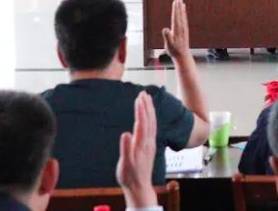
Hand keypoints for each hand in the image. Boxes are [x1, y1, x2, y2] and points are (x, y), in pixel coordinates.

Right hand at [116, 91, 158, 209]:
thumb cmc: (130, 175)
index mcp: (141, 143)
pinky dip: (151, 117)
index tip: (139, 98)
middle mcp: (148, 141)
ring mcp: (150, 143)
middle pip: (149, 119)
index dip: (141, 110)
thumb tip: (125, 133)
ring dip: (149, 109)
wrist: (139, 186)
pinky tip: (149, 114)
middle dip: (146, 105)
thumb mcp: (125, 164)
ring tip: (146, 98)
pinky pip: (152, 127)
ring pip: (152, 122)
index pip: (142, 122)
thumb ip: (126, 148)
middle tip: (143, 92)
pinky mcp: (150, 145)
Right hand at [162, 0, 190, 59]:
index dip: (175, 9)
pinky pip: (184, 18)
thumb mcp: (169, 45)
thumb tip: (165, 29)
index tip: (175, 1)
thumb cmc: (174, 51)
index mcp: (177, 29)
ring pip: (182, 14)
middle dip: (178, 5)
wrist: (183, 55)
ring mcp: (184, 27)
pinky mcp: (184, 29)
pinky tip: (183, 7)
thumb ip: (167, 37)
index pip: (176, 17)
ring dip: (181, 6)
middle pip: (180, 14)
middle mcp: (182, 27)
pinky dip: (183, 11)